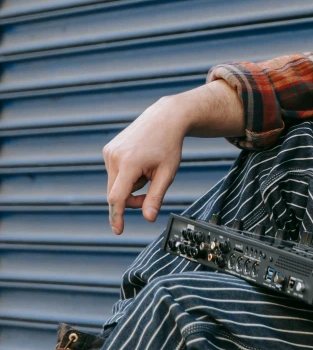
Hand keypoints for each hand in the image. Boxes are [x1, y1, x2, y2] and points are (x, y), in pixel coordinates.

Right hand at [103, 97, 186, 233]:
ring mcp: (109, 152)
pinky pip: (115, 174)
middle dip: (132, 200)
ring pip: (116, 184)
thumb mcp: (167, 174)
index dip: (117, 216)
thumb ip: (156, 197)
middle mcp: (114, 157)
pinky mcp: (108, 150)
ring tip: (148, 170)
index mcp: (129, 163)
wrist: (164, 119)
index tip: (118, 230)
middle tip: (150, 195)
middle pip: (116, 193)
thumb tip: (148, 218)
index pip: (117, 197)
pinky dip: (127, 176)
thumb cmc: (169, 146)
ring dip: (131, 186)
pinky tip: (140, 162)